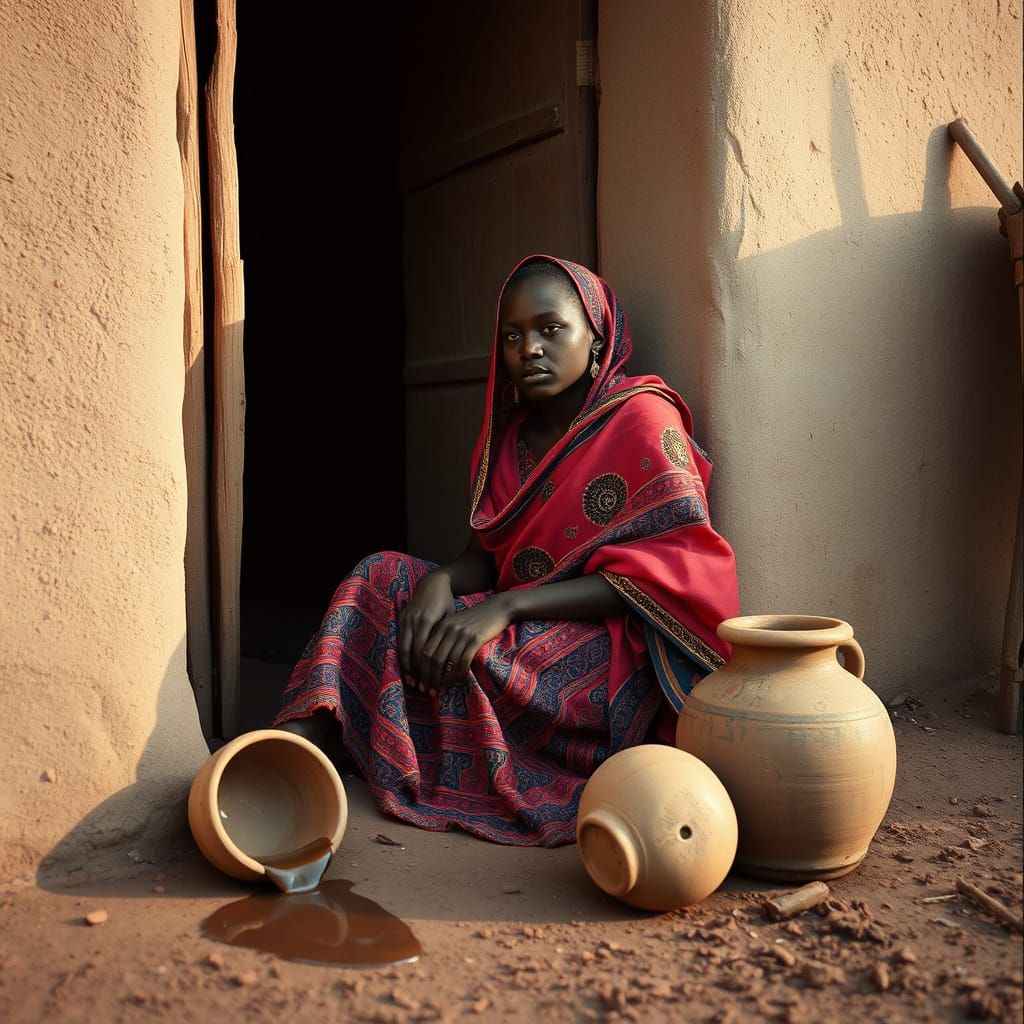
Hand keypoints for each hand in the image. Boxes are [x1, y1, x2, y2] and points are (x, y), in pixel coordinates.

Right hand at [398, 571, 454, 686]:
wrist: (433, 582)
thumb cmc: (446, 601)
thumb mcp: (450, 617)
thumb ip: (446, 636)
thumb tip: (449, 661)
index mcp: (426, 621)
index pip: (423, 651)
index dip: (427, 669)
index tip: (433, 683)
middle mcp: (413, 621)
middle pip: (410, 653)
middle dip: (416, 673)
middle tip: (422, 688)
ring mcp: (405, 620)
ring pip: (402, 649)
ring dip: (407, 667)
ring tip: (413, 682)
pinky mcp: (401, 619)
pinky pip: (400, 642)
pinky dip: (403, 657)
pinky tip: (409, 668)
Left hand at [415, 594, 513, 695]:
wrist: (497, 608)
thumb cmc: (476, 619)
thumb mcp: (456, 623)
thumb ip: (444, 637)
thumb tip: (433, 661)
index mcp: (441, 626)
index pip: (425, 651)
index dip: (421, 670)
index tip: (421, 682)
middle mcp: (449, 630)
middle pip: (433, 658)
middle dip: (429, 678)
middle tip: (430, 692)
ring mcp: (462, 634)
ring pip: (447, 662)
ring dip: (443, 680)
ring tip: (441, 691)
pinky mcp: (475, 640)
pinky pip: (463, 661)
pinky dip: (458, 674)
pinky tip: (457, 682)